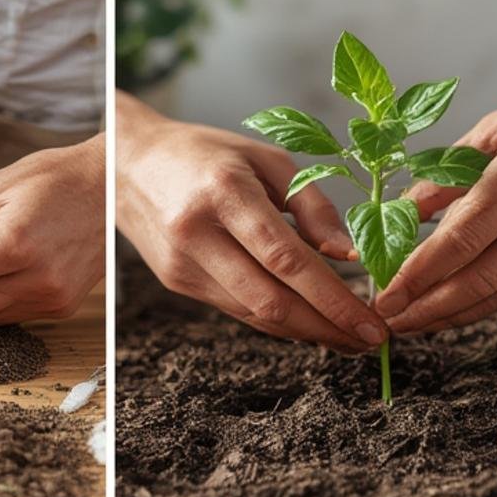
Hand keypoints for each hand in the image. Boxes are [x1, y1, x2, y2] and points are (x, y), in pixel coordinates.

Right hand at [115, 92, 387, 351]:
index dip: (333, 297)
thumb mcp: (264, 159)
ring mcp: (185, 265)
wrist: (126, 167)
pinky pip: (238, 311)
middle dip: (326, 328)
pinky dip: (277, 322)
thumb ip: (310, 205)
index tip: (370, 321)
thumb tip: (349, 255)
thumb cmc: (205, 155)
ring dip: (305, 332)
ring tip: (347, 338)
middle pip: (271, 299)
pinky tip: (308, 324)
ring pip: (254, 314)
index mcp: (225, 192)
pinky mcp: (178, 284)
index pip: (287, 258)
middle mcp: (199, 234)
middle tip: (369, 341)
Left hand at [376, 56, 496, 332]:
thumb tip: (396, 217)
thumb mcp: (496, 129)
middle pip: (478, 278)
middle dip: (427, 307)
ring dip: (450, 316)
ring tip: (411, 324)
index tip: (385, 295)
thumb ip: (444, 176)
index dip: (418, 274)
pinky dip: (481, 303)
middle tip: (389, 320)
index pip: (459, 238)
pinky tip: (449, 310)